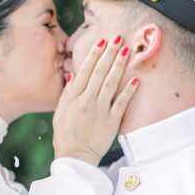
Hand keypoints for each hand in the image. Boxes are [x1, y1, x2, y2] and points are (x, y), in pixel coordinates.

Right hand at [52, 35, 139, 164]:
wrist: (75, 156)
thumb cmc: (65, 134)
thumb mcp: (60, 112)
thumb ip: (67, 93)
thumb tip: (73, 75)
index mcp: (72, 97)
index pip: (85, 70)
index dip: (94, 55)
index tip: (102, 42)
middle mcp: (86, 100)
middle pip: (99, 72)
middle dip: (109, 53)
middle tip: (118, 37)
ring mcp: (99, 110)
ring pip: (110, 83)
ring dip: (118, 65)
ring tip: (126, 50)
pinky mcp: (111, 121)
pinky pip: (121, 102)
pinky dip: (128, 90)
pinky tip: (135, 78)